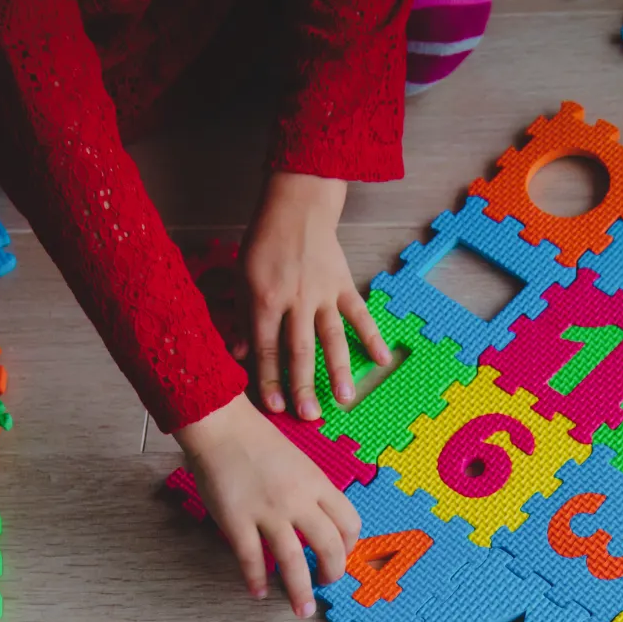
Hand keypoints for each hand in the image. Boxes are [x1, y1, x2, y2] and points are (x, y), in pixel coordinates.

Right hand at [174, 393, 361, 616]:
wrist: (220, 425)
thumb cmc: (257, 441)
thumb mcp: (298, 461)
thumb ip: (310, 490)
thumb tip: (319, 521)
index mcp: (317, 483)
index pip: (349, 522)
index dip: (350, 545)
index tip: (342, 555)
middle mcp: (298, 500)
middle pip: (329, 547)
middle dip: (333, 573)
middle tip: (327, 586)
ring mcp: (267, 512)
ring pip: (293, 562)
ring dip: (300, 591)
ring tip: (302, 610)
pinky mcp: (237, 521)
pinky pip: (252, 560)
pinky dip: (257, 580)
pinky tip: (259, 592)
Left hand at [240, 170, 393, 420]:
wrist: (296, 206)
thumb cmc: (264, 243)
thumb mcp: (242, 278)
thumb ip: (244, 318)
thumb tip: (240, 354)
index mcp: (265, 300)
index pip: (266, 348)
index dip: (270, 379)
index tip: (275, 407)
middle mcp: (295, 301)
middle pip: (299, 351)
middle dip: (303, 385)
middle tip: (308, 415)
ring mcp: (322, 294)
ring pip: (331, 338)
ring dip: (339, 370)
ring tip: (344, 399)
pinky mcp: (343, 285)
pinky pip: (359, 314)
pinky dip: (372, 336)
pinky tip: (382, 360)